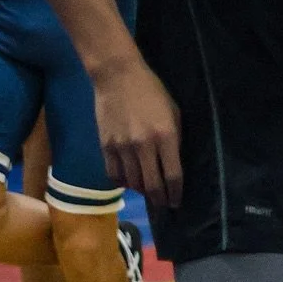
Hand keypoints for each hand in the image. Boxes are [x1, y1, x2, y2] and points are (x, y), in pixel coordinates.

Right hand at [91, 53, 182, 209]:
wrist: (118, 77)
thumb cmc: (152, 91)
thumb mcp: (173, 111)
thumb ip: (174, 139)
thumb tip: (172, 165)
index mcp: (166, 135)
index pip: (173, 175)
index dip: (176, 193)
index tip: (177, 202)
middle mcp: (144, 146)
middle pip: (152, 185)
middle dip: (160, 199)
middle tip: (163, 204)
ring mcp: (123, 148)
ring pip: (133, 184)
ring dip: (142, 191)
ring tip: (148, 191)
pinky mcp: (106, 147)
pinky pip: (115, 176)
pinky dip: (123, 182)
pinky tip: (129, 180)